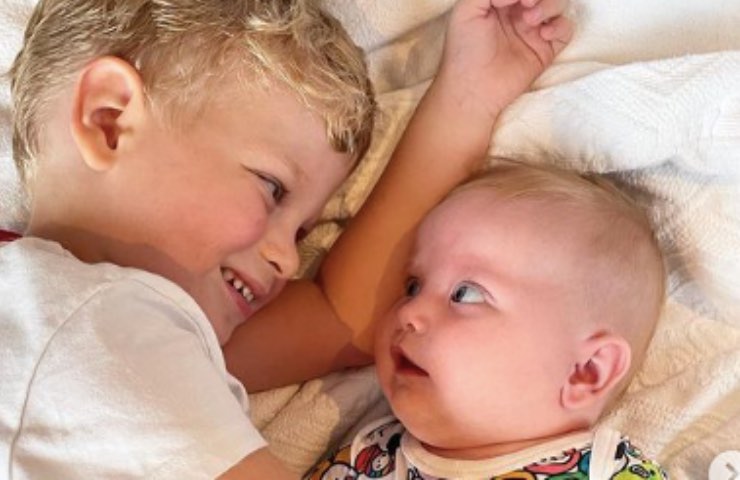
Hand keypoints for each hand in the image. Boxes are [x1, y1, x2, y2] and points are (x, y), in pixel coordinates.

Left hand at [436, 0, 572, 120]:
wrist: (473, 87)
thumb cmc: (464, 49)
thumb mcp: (466, 10)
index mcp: (500, 1)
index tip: (506, 0)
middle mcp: (519, 13)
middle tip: (527, 2)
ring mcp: (533, 30)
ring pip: (558, 4)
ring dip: (550, 5)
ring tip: (531, 20)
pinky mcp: (545, 50)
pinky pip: (565, 29)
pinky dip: (560, 26)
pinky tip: (544, 34)